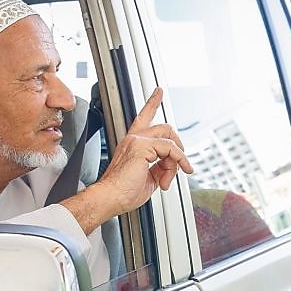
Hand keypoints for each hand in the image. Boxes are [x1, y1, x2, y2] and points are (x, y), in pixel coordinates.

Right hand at [63, 87, 192, 232]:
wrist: (110, 198)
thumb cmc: (122, 193)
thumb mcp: (149, 178)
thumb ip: (161, 168)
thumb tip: (172, 166)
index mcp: (133, 144)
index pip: (143, 117)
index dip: (152, 102)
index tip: (158, 92)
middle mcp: (134, 139)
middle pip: (165, 127)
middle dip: (178, 145)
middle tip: (180, 165)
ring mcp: (137, 141)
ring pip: (170, 138)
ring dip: (177, 160)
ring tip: (168, 179)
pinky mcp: (142, 147)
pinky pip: (170, 148)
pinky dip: (177, 162)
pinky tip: (172, 175)